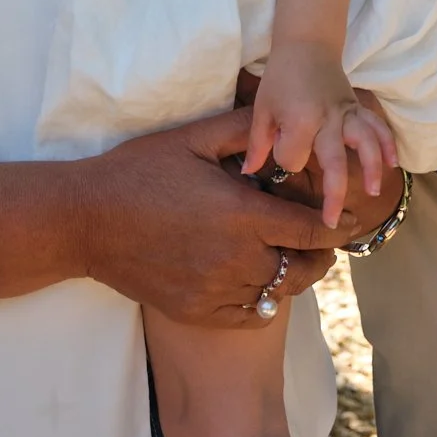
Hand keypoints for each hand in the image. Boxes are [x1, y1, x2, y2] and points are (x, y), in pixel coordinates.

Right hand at [78, 105, 335, 327]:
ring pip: (277, 293)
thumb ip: (244, 129)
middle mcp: (235, 258)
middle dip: (321, 255)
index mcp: (241, 214)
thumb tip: (282, 120)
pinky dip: (263, 302)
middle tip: (323, 244)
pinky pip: (248, 315)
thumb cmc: (139, 171)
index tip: (350, 222)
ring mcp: (215, 290)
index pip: (311, 230)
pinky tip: (260, 284)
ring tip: (294, 260)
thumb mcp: (193, 139)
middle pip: (303, 269)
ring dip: (292, 277)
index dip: (337, 228)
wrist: (87, 221)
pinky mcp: (196, 311)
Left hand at [244, 45, 400, 229]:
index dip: (285, 158)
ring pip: (365, 142)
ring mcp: (346, 113)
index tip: (279, 145)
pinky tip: (394, 164)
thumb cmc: (280, 77)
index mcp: (300, 119)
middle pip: (334, 162)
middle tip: (330, 222)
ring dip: (372, 168)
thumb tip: (248, 173)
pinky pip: (377, 126)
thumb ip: (258, 143)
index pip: (292, 158)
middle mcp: (327, 118)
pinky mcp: (357, 108)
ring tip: (373, 192)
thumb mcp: (262, 108)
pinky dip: (388, 144)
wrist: (307, 42)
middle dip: (333, 194)